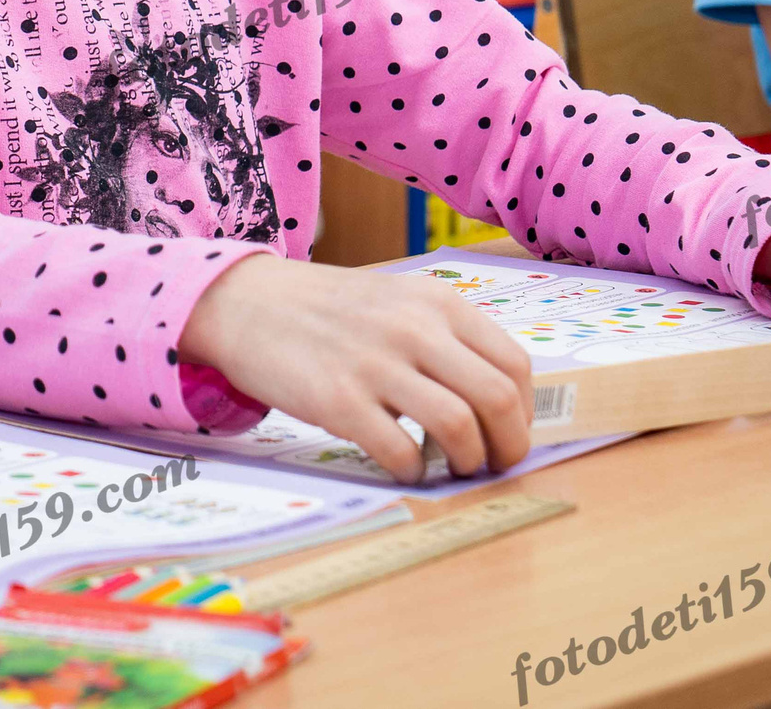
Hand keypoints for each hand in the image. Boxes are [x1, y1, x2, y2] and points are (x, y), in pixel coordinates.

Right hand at [178, 256, 533, 481]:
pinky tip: (405, 467)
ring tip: (453, 467)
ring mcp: (375, 364)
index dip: (525, 412)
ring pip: (459, 427)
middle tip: (494, 463)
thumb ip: (445, 337)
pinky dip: (414, 471)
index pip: (515, 364)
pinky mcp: (337, 400)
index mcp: (437, 302)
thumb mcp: (397, 299)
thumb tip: (495, 403)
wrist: (246, 302)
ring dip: (468, 462)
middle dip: (509, 446)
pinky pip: (401, 451)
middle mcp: (413, 328)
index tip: (509, 432)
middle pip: (499, 399)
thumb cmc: (328, 310)